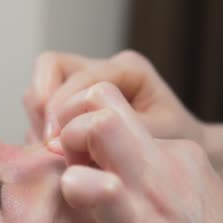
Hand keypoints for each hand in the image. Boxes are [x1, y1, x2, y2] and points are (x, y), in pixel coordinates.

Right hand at [23, 50, 203, 143]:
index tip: (54, 143)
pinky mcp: (72, 103)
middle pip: (50, 67)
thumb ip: (109, 135)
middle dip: (42, 104)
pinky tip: (58, 155)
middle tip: (48, 141)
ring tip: (54, 152)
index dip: (59, 106)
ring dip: (40, 120)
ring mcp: (84, 84)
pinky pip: (41, 109)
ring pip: (40, 88)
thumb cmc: (175, 143)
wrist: (182, 154)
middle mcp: (102, 69)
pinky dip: (42, 131)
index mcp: (127, 69)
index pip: (78, 75)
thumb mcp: (153, 139)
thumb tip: (56, 144)